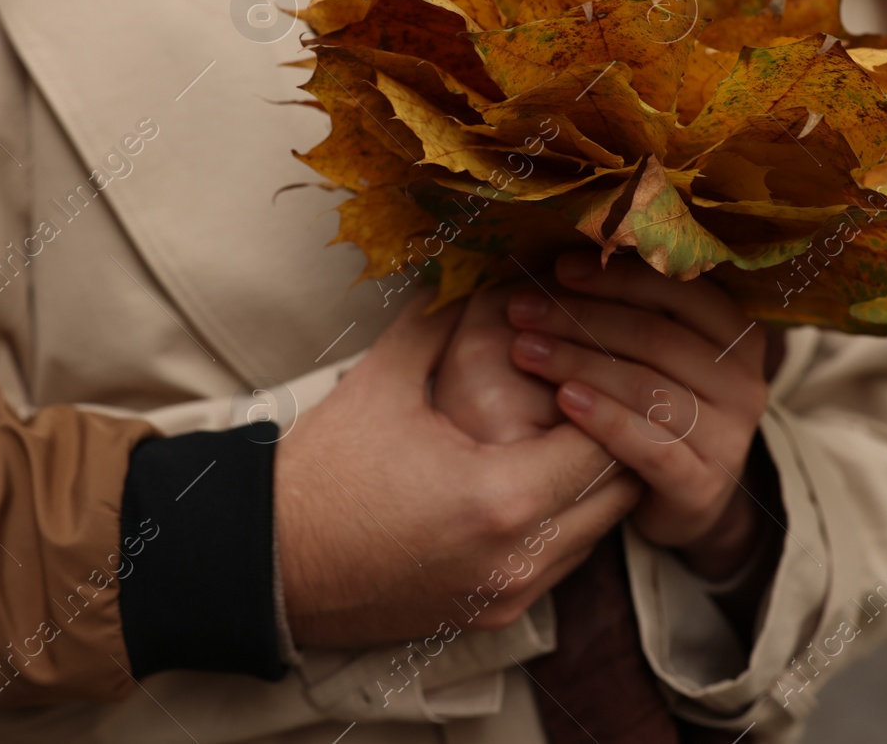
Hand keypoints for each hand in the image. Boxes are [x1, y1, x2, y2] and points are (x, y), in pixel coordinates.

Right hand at [274, 290, 640, 647]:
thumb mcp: (384, 380)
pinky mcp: (492, 616)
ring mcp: (509, 596)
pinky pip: (561, 564)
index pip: (606, 441)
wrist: (268, 562)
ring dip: (594, 484)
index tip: (587, 360)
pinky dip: (565, 523)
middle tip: (591, 392)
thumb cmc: (323, 472)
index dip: (604, 394)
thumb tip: (477, 270)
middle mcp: (521, 558)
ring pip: (598, 533)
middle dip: (614, 439)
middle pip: (618, 493)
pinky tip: (536, 481)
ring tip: (568, 432)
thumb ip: (441, 319)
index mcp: (504, 497)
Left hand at [504, 252, 771, 580]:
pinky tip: (562, 400)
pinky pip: (651, 445)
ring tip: (524, 351)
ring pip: (648, 386)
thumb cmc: (651, 408)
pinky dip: (603, 418)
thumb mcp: (650, 353)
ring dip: (578, 363)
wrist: (678, 498)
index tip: (559, 268)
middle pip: (656, 336)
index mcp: (737, 334)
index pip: (681, 290)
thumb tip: (567, 252)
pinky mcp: (705, 484)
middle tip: (520, 311)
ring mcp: (731, 436)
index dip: (618, 275)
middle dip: (580, 318)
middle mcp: (745, 381)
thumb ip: (630, 307)